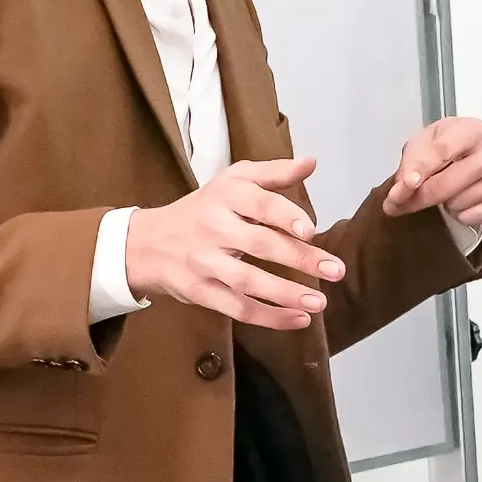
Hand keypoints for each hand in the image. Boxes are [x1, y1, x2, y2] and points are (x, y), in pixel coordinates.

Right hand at [126, 156, 338, 330]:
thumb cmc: (204, 208)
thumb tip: (311, 162)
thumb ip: (274, 173)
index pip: (258, 203)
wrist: (146, 242)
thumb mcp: (233, 181)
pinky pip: (236, 308)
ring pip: (246, 280)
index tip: (311, 230)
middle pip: (259, 244)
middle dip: (299, 258)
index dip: (285, 216)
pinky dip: (268, 317)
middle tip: (336, 270)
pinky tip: (298, 320)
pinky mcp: (199, 291)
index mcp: (225, 196)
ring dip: (285, 294)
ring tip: (319, 302)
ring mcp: (204, 261)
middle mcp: (213, 227)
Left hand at [382, 116, 481, 229]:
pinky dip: (461, 214)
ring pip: (459, 203)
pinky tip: (463, 199)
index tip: (400, 189)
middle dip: (420, 197)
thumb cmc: (446, 148)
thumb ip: (411, 163)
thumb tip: (406, 187)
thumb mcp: (422, 145)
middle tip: (402, 202)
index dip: (418, 171)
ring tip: (449, 189)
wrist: (472, 154)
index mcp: (472, 128)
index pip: (441, 152)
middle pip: (448, 183)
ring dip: (445, 203)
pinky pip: (473, 217)